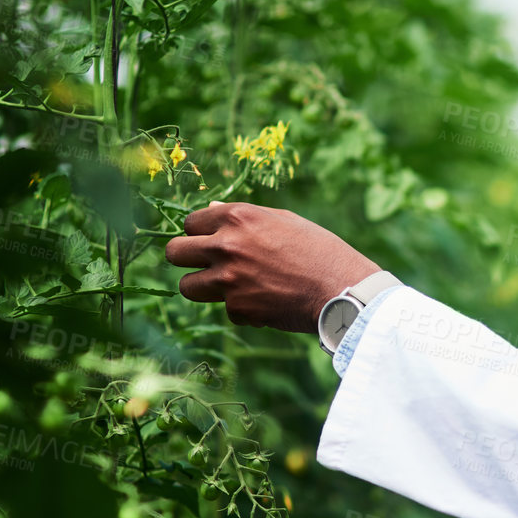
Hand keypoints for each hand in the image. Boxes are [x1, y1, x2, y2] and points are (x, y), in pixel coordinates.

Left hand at [164, 202, 381, 331]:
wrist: (342, 290)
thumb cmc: (320, 251)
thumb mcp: (284, 220)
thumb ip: (244, 216)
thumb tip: (212, 209)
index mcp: (238, 217)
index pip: (191, 222)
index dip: (200, 233)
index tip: (208, 241)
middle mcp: (227, 246)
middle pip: (176, 252)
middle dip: (185, 259)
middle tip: (200, 265)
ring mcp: (228, 280)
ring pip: (186, 287)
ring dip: (203, 288)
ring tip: (228, 287)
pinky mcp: (237, 309)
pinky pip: (225, 309)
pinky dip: (242, 309)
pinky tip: (266, 302)